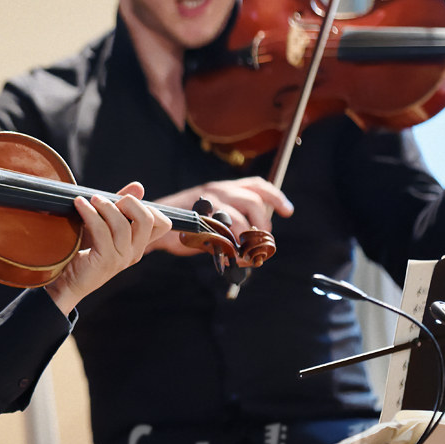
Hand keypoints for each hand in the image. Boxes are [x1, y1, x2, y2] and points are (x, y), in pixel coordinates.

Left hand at [43, 182, 170, 314]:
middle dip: (129, 202)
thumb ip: (121, 207)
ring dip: (105, 206)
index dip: (149, 207)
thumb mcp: (105, 225)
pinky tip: (79, 204)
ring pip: (123, 224)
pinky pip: (101, 230)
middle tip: (107, 199)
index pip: (163, 224)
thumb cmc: (85, 250)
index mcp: (138, 244)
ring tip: (89, 200)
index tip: (123, 202)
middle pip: (147, 220)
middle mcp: (134, 252)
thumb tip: (139, 186)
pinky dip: (89, 213)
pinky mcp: (105, 261)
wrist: (66, 280)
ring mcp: (121, 258)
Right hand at [144, 176, 292, 257]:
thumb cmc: (187, 221)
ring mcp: (208, 204)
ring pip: (241, 221)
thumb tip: (258, 236)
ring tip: (245, 256)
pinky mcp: (199, 220)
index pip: (256, 185)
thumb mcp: (213, 212)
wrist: (156, 222)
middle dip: (264, 225)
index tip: (288, 211)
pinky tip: (230, 258)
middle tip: (262, 242)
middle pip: (255, 202)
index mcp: (224, 187)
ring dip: (247, 242)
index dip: (276, 196)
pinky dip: (232, 252)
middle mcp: (218, 190)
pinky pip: (224, 237)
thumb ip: (234, 217)